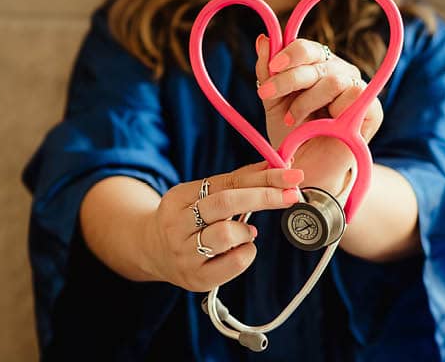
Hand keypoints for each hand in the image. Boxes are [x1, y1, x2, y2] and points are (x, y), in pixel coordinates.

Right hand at [142, 162, 304, 291]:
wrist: (153, 252)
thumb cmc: (189, 220)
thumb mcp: (202, 196)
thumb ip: (236, 182)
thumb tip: (274, 165)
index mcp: (178, 198)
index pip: (225, 182)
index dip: (262, 178)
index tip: (291, 175)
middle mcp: (177, 225)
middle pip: (225, 203)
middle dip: (264, 196)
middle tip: (291, 195)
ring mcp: (184, 254)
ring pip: (226, 234)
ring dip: (247, 231)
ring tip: (246, 232)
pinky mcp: (197, 278)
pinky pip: (234, 263)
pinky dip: (247, 252)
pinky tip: (241, 249)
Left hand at [254, 35, 383, 193]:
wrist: (306, 170)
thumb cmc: (292, 135)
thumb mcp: (273, 103)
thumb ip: (267, 72)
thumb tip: (263, 39)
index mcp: (318, 66)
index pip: (307, 48)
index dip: (289, 54)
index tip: (271, 68)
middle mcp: (340, 72)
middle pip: (318, 61)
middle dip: (289, 78)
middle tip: (267, 95)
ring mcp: (357, 89)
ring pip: (334, 79)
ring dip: (307, 101)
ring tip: (293, 120)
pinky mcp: (373, 110)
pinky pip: (355, 96)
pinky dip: (333, 111)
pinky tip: (321, 125)